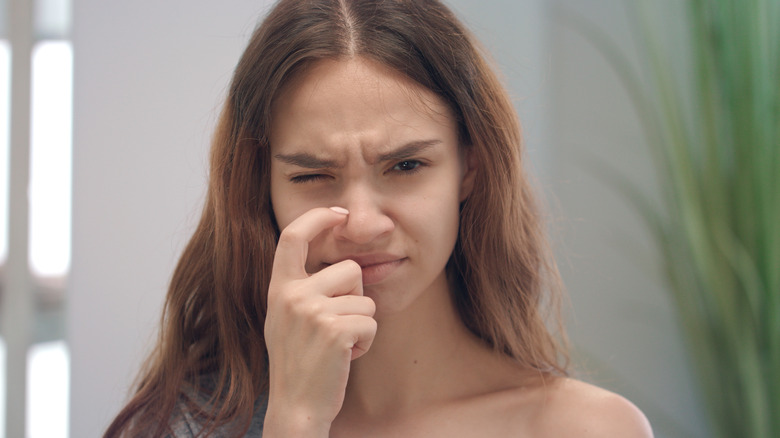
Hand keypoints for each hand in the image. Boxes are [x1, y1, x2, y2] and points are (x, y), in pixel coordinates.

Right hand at [263, 207, 376, 436]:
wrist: (296, 407)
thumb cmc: (297, 363)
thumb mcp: (285, 319)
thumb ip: (300, 288)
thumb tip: (336, 261)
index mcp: (279, 288)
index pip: (293, 236)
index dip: (317, 217)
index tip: (339, 213)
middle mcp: (292, 294)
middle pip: (350, 269)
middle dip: (355, 297)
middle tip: (336, 328)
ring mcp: (312, 311)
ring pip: (365, 297)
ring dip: (361, 323)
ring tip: (339, 345)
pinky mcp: (335, 329)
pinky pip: (370, 321)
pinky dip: (366, 342)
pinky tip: (345, 357)